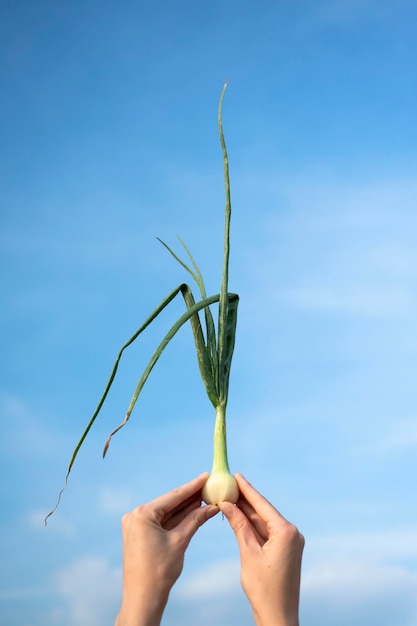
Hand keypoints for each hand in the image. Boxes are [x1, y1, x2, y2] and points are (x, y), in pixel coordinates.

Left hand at [115, 473, 218, 625]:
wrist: (143, 598)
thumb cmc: (159, 572)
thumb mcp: (180, 541)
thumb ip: (195, 520)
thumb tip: (211, 507)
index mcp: (142, 514)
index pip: (173, 497)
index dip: (192, 486)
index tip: (206, 476)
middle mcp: (135, 516)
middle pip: (169, 503)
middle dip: (189, 497)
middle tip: (208, 486)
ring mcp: (136, 525)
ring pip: (166, 513)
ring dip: (184, 508)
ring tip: (204, 497)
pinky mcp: (139, 533)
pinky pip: (161, 522)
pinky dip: (176, 519)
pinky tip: (192, 511)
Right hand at [219, 473, 303, 625]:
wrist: (278, 616)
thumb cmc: (264, 589)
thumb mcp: (248, 553)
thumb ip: (239, 525)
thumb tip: (227, 504)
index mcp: (286, 532)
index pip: (262, 504)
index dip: (247, 489)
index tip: (236, 475)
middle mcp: (292, 533)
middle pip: (263, 511)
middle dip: (245, 499)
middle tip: (228, 485)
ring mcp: (290, 542)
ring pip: (264, 522)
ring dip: (247, 512)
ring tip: (230, 498)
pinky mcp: (286, 550)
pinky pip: (267, 532)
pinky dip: (252, 526)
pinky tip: (239, 517)